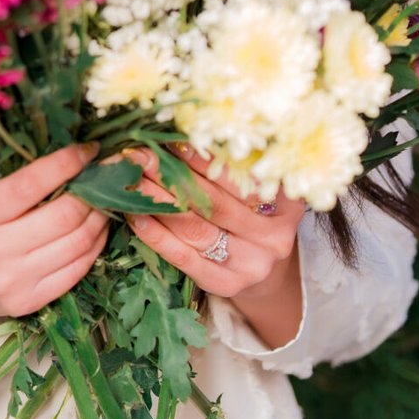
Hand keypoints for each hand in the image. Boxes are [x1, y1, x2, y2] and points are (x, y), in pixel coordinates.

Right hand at [0, 142, 109, 331]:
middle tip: (106, 170)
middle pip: (61, 217)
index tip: (88, 148)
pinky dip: (93, 246)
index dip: (65, 165)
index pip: (29, 186)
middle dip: (92, 190)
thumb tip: (22, 110)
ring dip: (99, 217)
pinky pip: (76, 272)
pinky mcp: (26, 302)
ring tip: (104, 196)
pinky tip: (96, 227)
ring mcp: (10, 281)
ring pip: (76, 245)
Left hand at [126, 147, 306, 350]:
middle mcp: (273, 235)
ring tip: (132, 180)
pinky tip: (136, 217)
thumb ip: (234, 168)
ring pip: (197, 227)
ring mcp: (252, 264)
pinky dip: (158, 236)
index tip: (171, 139)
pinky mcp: (228, 284)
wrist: (265, 272)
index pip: (241, 177)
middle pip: (214, 201)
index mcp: (286, 204)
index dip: (204, 158)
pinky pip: (187, 258)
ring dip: (159, 201)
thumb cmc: (254, 219)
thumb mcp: (257, 192)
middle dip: (172, 174)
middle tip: (140, 154)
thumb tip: (181, 135)